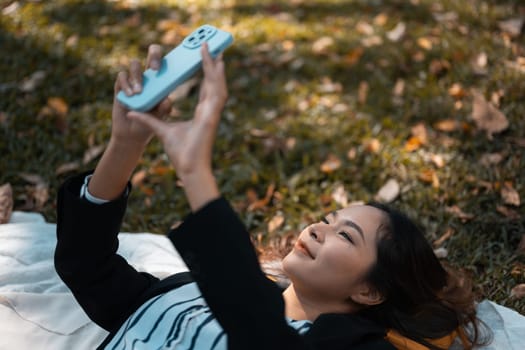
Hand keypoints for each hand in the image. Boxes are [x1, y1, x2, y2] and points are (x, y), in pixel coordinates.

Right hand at [111, 44, 171, 147]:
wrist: (133, 134)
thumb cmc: (151, 122)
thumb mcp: (160, 117)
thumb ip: (164, 109)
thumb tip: (167, 100)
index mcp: (162, 80)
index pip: (168, 61)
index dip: (172, 56)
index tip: (174, 63)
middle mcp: (149, 76)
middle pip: (152, 53)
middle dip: (155, 55)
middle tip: (155, 69)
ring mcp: (134, 79)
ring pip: (135, 64)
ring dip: (137, 77)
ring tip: (139, 92)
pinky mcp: (121, 86)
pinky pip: (122, 76)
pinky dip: (126, 84)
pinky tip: (130, 95)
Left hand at [128, 43, 227, 177]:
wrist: (189, 168)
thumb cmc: (180, 153)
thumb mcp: (160, 130)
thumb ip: (148, 119)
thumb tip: (132, 111)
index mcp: (202, 113)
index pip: (207, 88)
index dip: (208, 74)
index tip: (206, 60)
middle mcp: (209, 111)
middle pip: (215, 83)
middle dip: (214, 66)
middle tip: (213, 48)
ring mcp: (212, 113)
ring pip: (218, 85)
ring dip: (216, 68)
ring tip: (215, 51)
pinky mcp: (212, 116)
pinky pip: (216, 92)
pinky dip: (217, 78)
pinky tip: (217, 65)